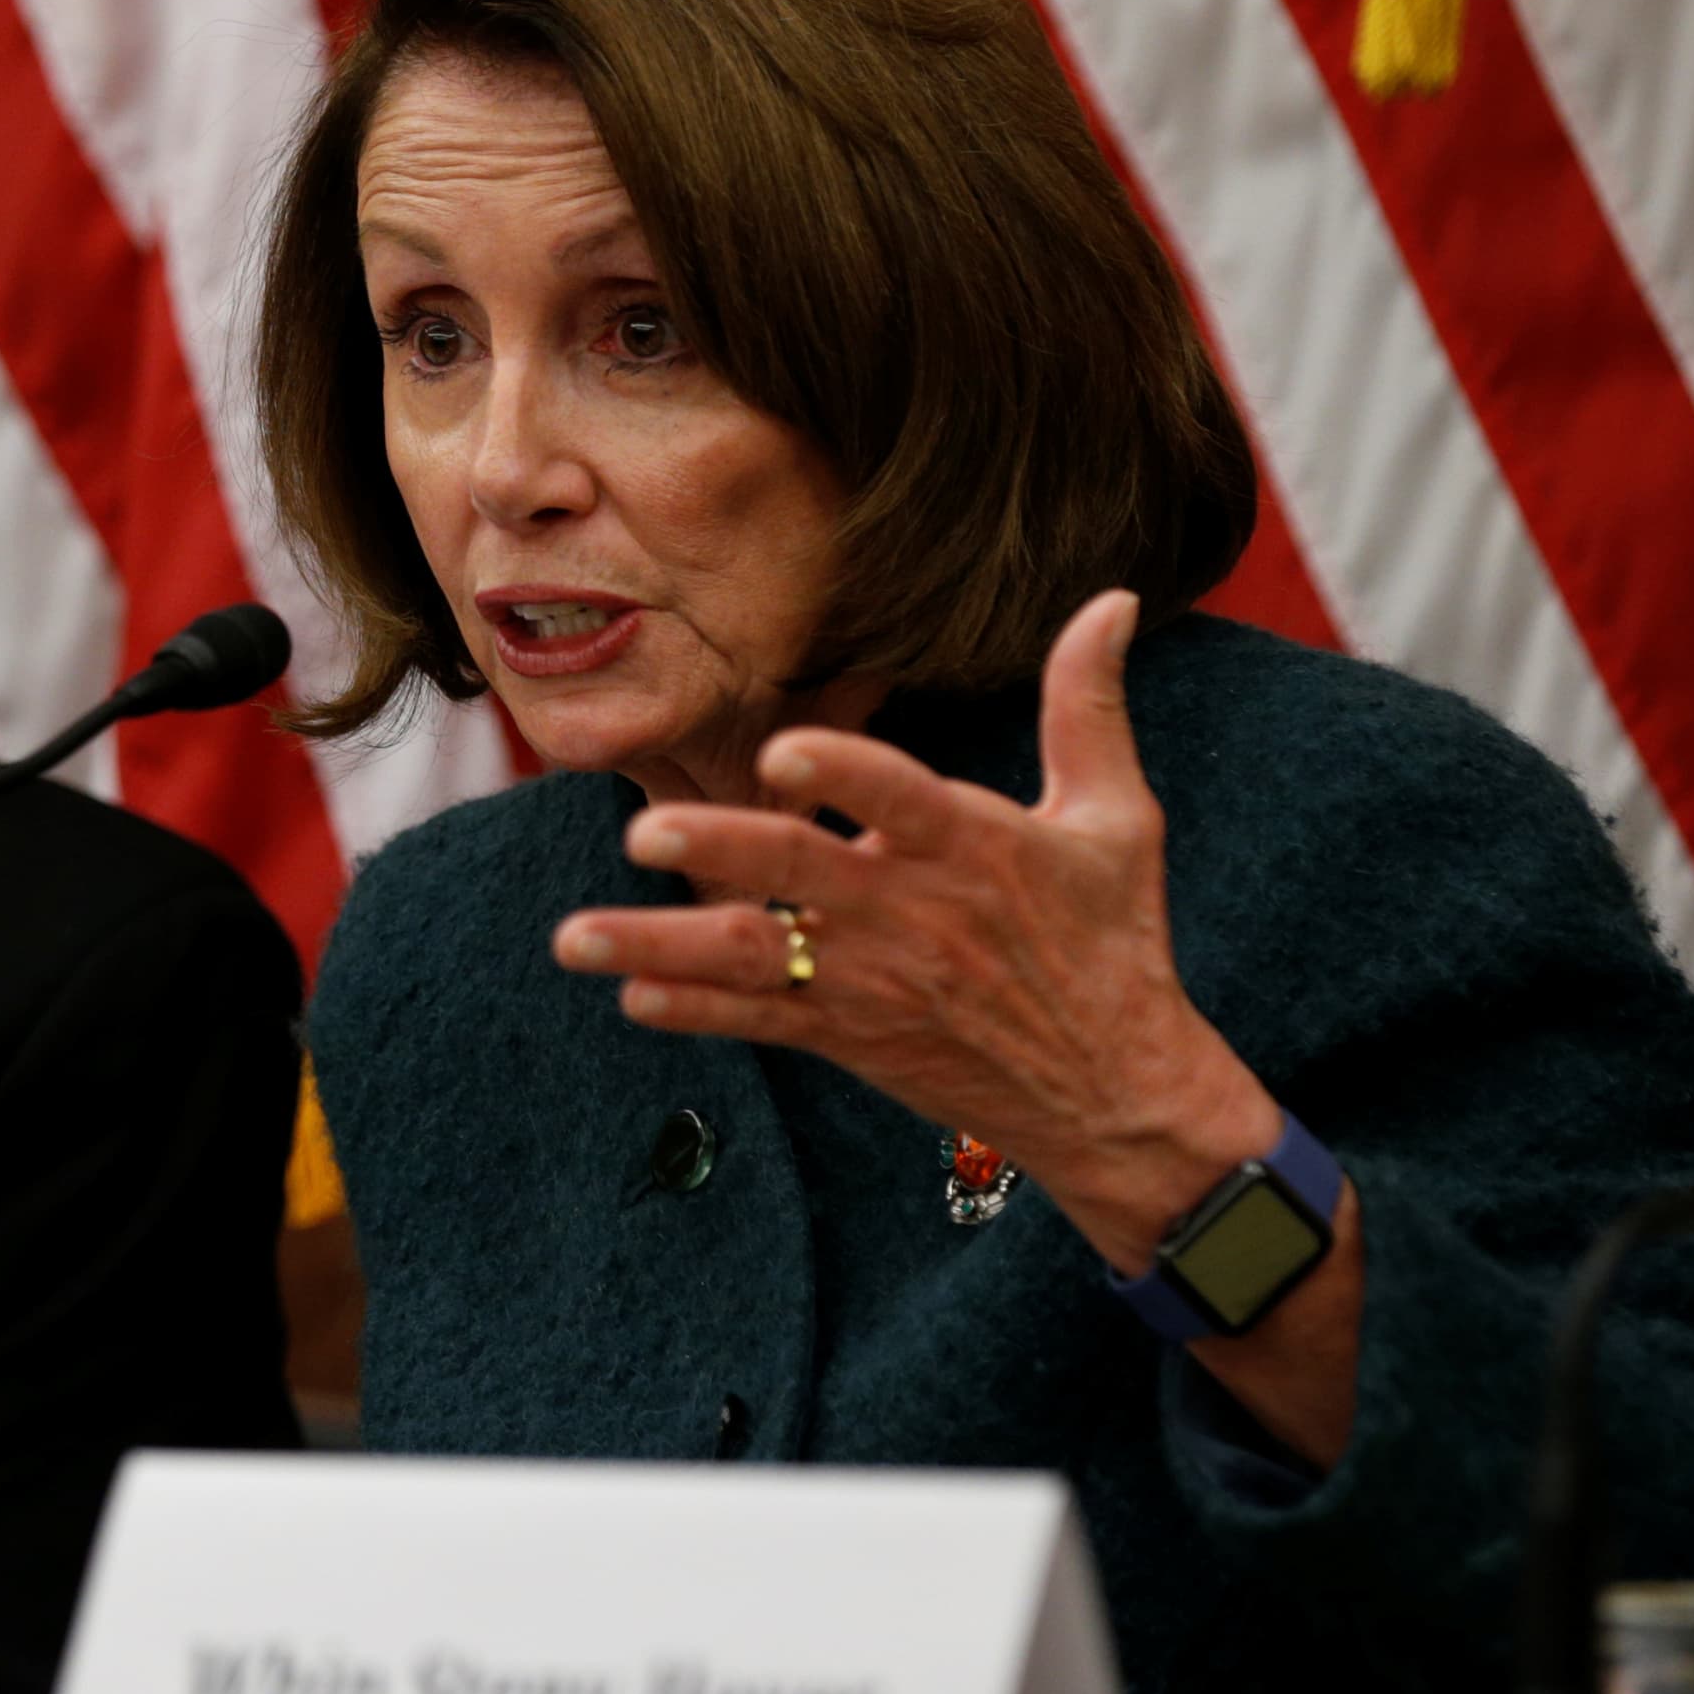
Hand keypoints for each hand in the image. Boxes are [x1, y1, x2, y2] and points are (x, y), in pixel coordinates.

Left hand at [551, 591, 1278, 1272]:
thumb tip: (1115, 598)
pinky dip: (696, 1010)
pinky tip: (632, 996)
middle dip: (721, 850)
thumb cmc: (1114, 941)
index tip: (782, 753)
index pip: (903, 799)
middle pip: (803, 874)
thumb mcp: (1116, 818)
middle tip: (643, 832)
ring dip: (662, 945)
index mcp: (976, 846)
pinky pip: (761, 1020)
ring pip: (753, 958)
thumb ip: (1088, 707)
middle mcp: (914, 912)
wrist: (1119, 1095)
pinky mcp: (853, 1035)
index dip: (845, 776)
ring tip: (574, 939)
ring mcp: (875, 979)